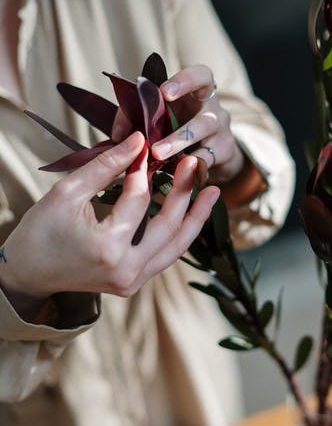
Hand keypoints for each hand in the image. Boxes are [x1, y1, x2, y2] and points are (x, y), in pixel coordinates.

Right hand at [0, 132, 219, 310]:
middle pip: (169, 227)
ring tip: (211, 190)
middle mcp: (126, 271)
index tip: (148, 146)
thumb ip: (106, 166)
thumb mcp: (67, 192)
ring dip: (194, 217)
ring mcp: (132, 282)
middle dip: (185, 192)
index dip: (144, 170)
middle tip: (196, 163)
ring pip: (176, 247)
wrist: (27, 273)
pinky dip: (178, 233)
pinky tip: (189, 212)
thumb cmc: (40, 231)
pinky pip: (165, 256)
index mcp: (108, 249)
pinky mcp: (133, 284)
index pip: (138, 201)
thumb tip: (139, 141)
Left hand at [112, 65, 245, 185]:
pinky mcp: (225, 151)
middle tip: (155, 147)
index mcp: (198, 92)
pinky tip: (177, 174)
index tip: (165, 92)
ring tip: (160, 159)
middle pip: (205, 116)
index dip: (185, 81)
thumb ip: (137, 117)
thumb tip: (118, 134)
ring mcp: (221, 131)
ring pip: (205, 142)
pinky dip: (191, 168)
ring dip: (181, 150)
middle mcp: (213, 109)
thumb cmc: (180, 125)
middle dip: (179, 133)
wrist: (213, 149)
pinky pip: (209, 161)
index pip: (201, 76)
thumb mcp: (161, 116)